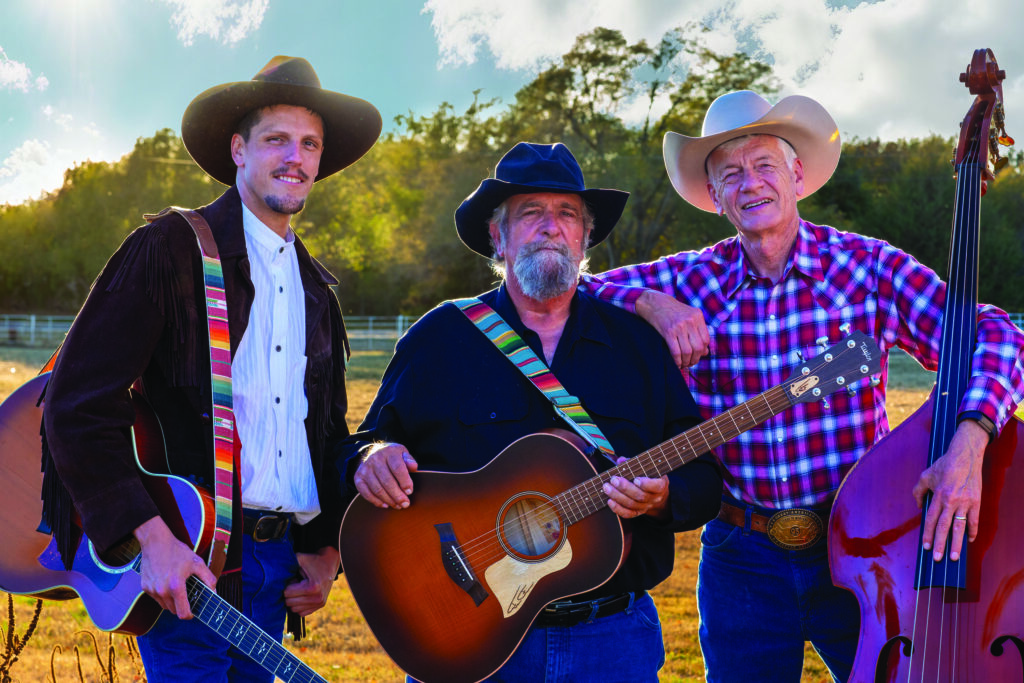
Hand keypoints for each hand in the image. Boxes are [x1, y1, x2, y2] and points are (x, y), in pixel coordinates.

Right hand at [134, 516, 216, 618]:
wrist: (156, 541)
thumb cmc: (178, 551)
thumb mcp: (197, 563)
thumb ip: (208, 579)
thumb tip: (214, 593)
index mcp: (176, 586)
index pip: (182, 613)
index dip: (190, 615)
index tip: (194, 611)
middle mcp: (161, 591)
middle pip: (174, 611)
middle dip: (182, 606)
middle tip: (188, 594)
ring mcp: (151, 590)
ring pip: (164, 606)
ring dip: (172, 601)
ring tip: (177, 586)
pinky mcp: (145, 587)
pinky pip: (156, 598)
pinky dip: (163, 594)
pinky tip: (167, 581)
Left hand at [284, 546, 340, 616]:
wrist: (330, 563)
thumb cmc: (313, 560)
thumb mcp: (300, 558)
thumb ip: (286, 564)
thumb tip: (272, 574)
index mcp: (312, 587)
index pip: (287, 594)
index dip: (287, 585)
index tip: (294, 578)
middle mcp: (317, 598)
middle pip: (289, 603)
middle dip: (289, 593)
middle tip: (296, 583)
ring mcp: (319, 603)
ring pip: (294, 609)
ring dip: (294, 599)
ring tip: (300, 588)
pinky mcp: (320, 605)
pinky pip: (302, 613)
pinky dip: (299, 605)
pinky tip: (303, 594)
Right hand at [353, 442, 417, 508]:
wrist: (372, 452)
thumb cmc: (391, 456)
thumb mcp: (402, 453)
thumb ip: (409, 460)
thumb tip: (413, 467)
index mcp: (389, 452)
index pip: (397, 468)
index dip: (404, 482)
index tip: (409, 491)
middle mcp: (375, 459)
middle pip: (387, 481)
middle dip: (397, 495)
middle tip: (405, 504)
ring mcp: (365, 469)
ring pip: (377, 489)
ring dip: (389, 500)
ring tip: (398, 506)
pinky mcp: (358, 478)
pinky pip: (366, 493)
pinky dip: (376, 501)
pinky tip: (385, 505)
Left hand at [603, 457, 670, 520]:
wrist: (656, 494)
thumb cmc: (650, 476)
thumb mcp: (648, 468)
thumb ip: (635, 463)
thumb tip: (621, 460)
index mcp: (660, 485)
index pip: (656, 487)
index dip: (646, 484)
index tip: (636, 479)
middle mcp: (654, 498)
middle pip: (640, 496)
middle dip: (625, 488)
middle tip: (614, 480)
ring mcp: (646, 507)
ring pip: (632, 505)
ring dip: (617, 496)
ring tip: (607, 488)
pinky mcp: (637, 512)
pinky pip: (628, 514)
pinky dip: (618, 509)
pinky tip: (609, 501)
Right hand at [636, 290, 709, 367]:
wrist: (655, 303)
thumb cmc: (673, 311)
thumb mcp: (689, 316)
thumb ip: (698, 332)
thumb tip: (705, 352)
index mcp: (697, 316)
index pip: (706, 339)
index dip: (703, 351)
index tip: (698, 355)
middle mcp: (690, 321)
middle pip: (698, 347)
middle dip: (695, 359)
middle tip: (691, 362)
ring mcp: (679, 326)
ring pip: (687, 351)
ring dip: (686, 361)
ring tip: (684, 363)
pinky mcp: (668, 332)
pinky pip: (675, 351)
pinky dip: (677, 360)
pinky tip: (676, 363)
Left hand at [913, 419, 987, 560]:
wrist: (966, 455)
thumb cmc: (944, 465)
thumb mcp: (925, 475)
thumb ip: (918, 491)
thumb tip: (918, 505)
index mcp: (938, 495)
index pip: (930, 519)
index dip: (928, 534)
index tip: (925, 547)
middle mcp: (951, 501)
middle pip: (944, 527)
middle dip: (940, 544)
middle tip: (937, 559)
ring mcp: (965, 502)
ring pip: (959, 527)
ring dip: (956, 543)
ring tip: (954, 557)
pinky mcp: (976, 501)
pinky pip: (974, 520)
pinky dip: (972, 531)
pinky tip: (970, 540)